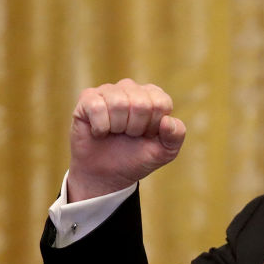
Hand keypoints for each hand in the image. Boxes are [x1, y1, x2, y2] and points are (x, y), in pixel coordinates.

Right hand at [68, 78, 185, 200]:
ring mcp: (108, 91)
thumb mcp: (164, 152)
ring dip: (118, 127)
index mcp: (154, 96)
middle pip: (140, 103)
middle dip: (135, 128)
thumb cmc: (137, 158)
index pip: (160, 103)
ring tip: (116, 132)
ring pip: (118, 104)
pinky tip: (100, 131)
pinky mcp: (87, 98)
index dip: (153, 126)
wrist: (107, 174)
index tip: (147, 135)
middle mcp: (131, 88)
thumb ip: (175, 136)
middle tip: (129, 135)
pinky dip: (100, 127)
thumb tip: (167, 120)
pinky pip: (97, 107)